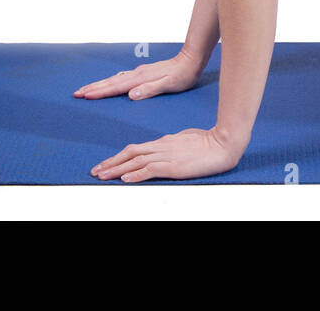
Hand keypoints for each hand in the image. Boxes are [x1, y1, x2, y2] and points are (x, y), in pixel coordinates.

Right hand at [74, 49, 203, 100]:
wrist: (190, 60)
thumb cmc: (182, 75)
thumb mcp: (169, 85)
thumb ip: (150, 90)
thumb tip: (130, 95)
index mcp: (140, 79)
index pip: (115, 87)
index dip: (99, 92)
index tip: (84, 96)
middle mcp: (137, 74)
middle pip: (110, 82)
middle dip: (93, 88)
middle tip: (76, 93)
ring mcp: (139, 72)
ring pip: (114, 79)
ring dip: (99, 84)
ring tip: (86, 89)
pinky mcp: (143, 73)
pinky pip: (121, 78)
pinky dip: (110, 82)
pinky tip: (109, 84)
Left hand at [91, 127, 244, 181]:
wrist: (223, 143)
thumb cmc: (209, 141)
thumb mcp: (186, 140)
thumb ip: (173, 145)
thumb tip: (163, 148)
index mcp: (164, 142)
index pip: (136, 149)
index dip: (118, 157)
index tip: (106, 164)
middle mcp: (162, 147)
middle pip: (130, 154)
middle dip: (111, 163)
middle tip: (95, 171)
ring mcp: (167, 156)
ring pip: (135, 162)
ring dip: (117, 170)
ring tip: (102, 176)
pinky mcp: (174, 166)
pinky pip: (150, 170)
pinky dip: (136, 175)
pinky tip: (126, 179)